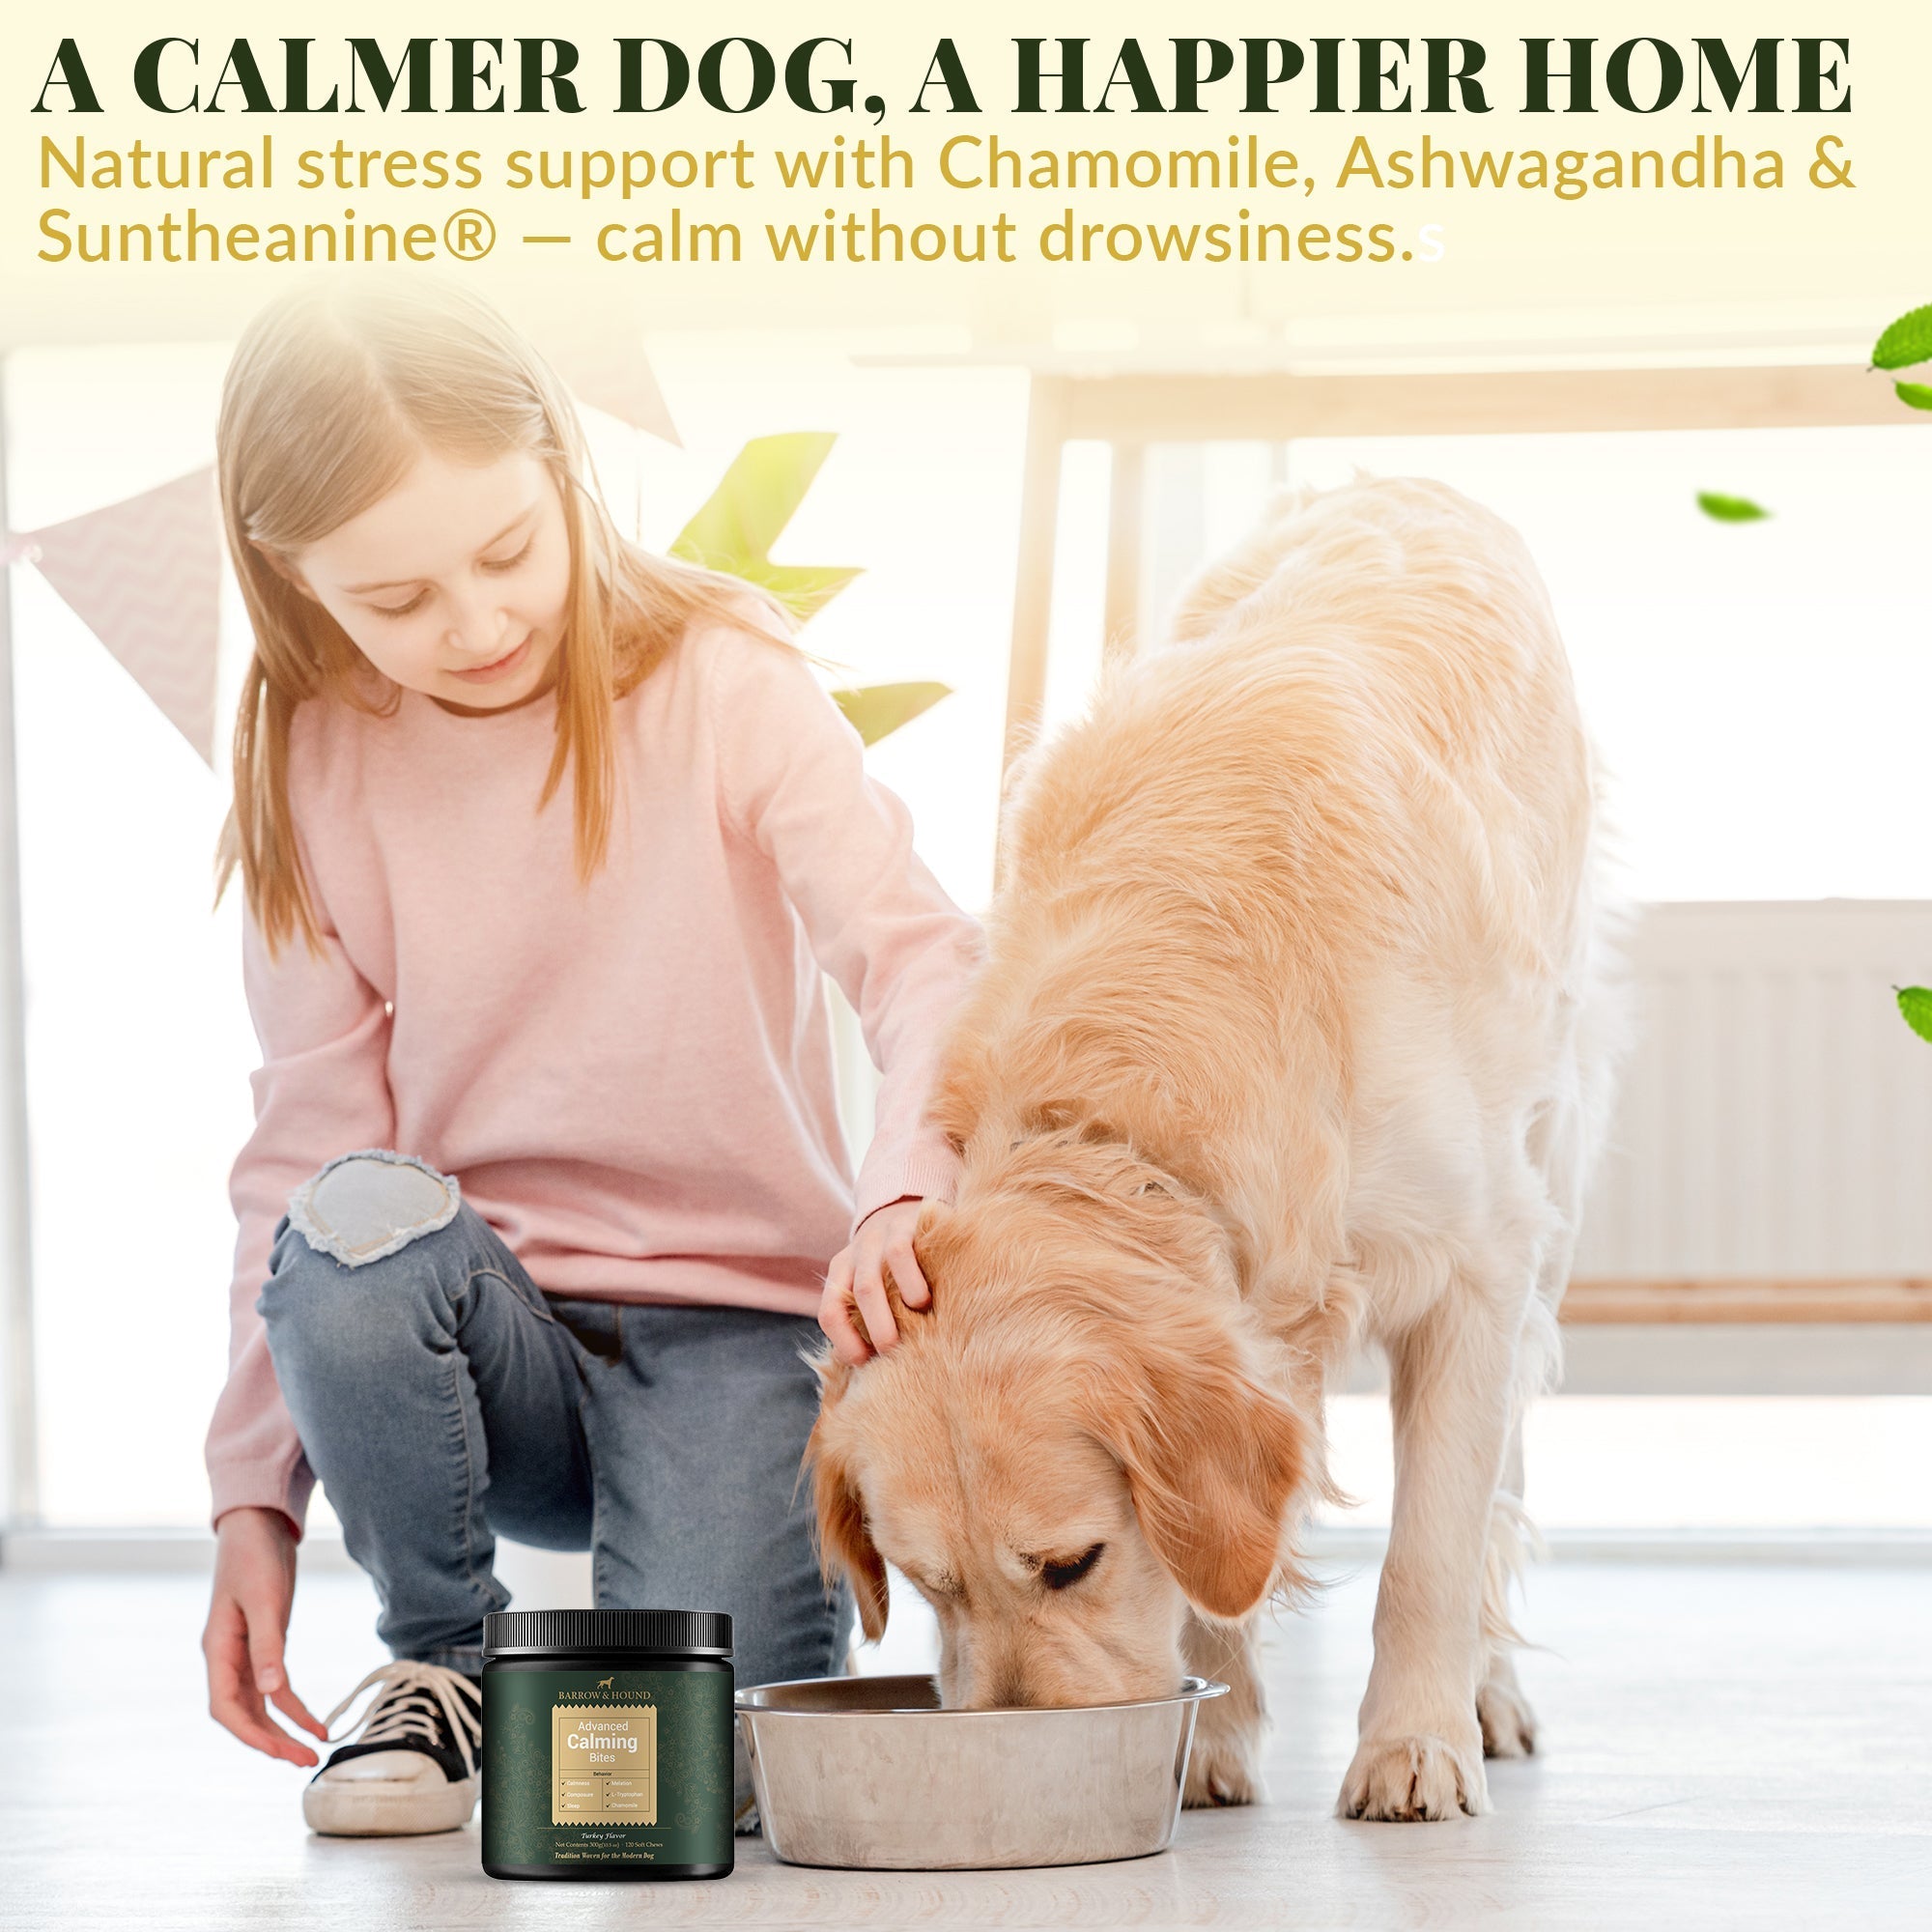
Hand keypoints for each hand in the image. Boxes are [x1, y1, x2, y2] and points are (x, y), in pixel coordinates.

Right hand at [202, 1506, 328, 1765]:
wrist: (259, 1524)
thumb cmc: (255, 1557)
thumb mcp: (264, 1600)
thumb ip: (268, 1646)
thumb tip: (273, 1693)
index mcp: (217, 1649)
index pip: (226, 1707)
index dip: (250, 1735)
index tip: (279, 1753)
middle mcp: (226, 1658)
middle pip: (243, 1714)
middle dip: (271, 1741)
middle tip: (305, 1762)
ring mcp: (245, 1653)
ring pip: (261, 1705)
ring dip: (284, 1729)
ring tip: (315, 1751)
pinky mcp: (266, 1644)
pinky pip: (277, 1687)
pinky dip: (294, 1706)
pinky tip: (317, 1722)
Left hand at [818, 1196, 931, 1364]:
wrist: (909, 1209)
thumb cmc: (894, 1266)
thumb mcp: (875, 1286)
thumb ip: (867, 1316)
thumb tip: (872, 1369)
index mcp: (840, 1274)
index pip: (829, 1314)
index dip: (845, 1344)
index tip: (867, 1364)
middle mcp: (854, 1255)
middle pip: (854, 1299)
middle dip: (875, 1331)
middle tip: (894, 1352)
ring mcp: (877, 1239)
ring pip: (872, 1280)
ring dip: (891, 1311)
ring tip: (917, 1327)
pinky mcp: (903, 1226)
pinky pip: (900, 1253)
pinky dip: (911, 1282)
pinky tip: (927, 1299)